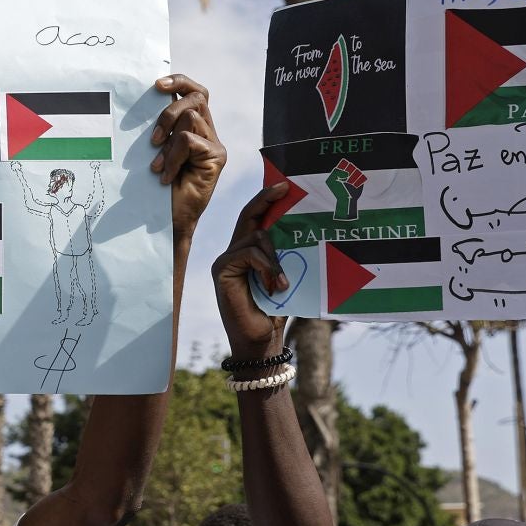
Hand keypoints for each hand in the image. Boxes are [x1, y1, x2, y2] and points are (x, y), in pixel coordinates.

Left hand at [150, 74, 224, 237]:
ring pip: (190, 118)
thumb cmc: (157, 189)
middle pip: (196, 98)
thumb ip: (160, 128)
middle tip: (153, 140)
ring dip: (167, 143)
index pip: (195, 92)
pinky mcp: (217, 157)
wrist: (169, 220)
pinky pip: (188, 140)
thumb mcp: (156, 150)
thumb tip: (148, 99)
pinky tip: (166, 176)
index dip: (179, 82)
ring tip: (159, 166)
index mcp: (195, 127)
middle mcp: (208, 132)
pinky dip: (172, 157)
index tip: (156, 85)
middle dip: (168, 112)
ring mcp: (215, 144)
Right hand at [210, 182, 292, 359]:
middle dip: (267, 201)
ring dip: (275, 258)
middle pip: (248, 217)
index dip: (266, 199)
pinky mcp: (222, 271)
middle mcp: (233, 253)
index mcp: (248, 253)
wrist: (261, 341)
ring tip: (283, 282)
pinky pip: (248, 254)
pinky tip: (276, 285)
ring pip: (255, 238)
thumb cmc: (275, 311)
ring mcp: (225, 262)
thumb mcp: (284, 276)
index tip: (284, 185)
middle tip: (287, 189)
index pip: (254, 219)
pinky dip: (266, 267)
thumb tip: (304, 229)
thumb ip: (285, 255)